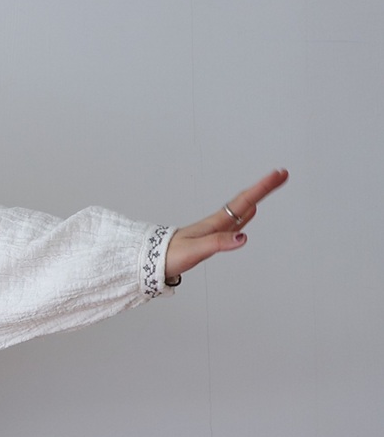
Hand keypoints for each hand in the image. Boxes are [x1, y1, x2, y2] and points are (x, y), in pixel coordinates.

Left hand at [165, 169, 288, 279]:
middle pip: (246, 200)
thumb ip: (219, 243)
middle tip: (281, 175)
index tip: (277, 175)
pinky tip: (250, 211)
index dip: (262, 188)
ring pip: (242, 207)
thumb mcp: (196, 250)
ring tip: (271, 185)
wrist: (154, 262)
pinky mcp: (212, 236)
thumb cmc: (171, 256)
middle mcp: (217, 222)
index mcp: (215, 223)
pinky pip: (235, 220)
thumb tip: (242, 237)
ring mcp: (215, 228)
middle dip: (264, 187)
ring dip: (258, 196)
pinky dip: (246, 213)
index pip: (244, 201)